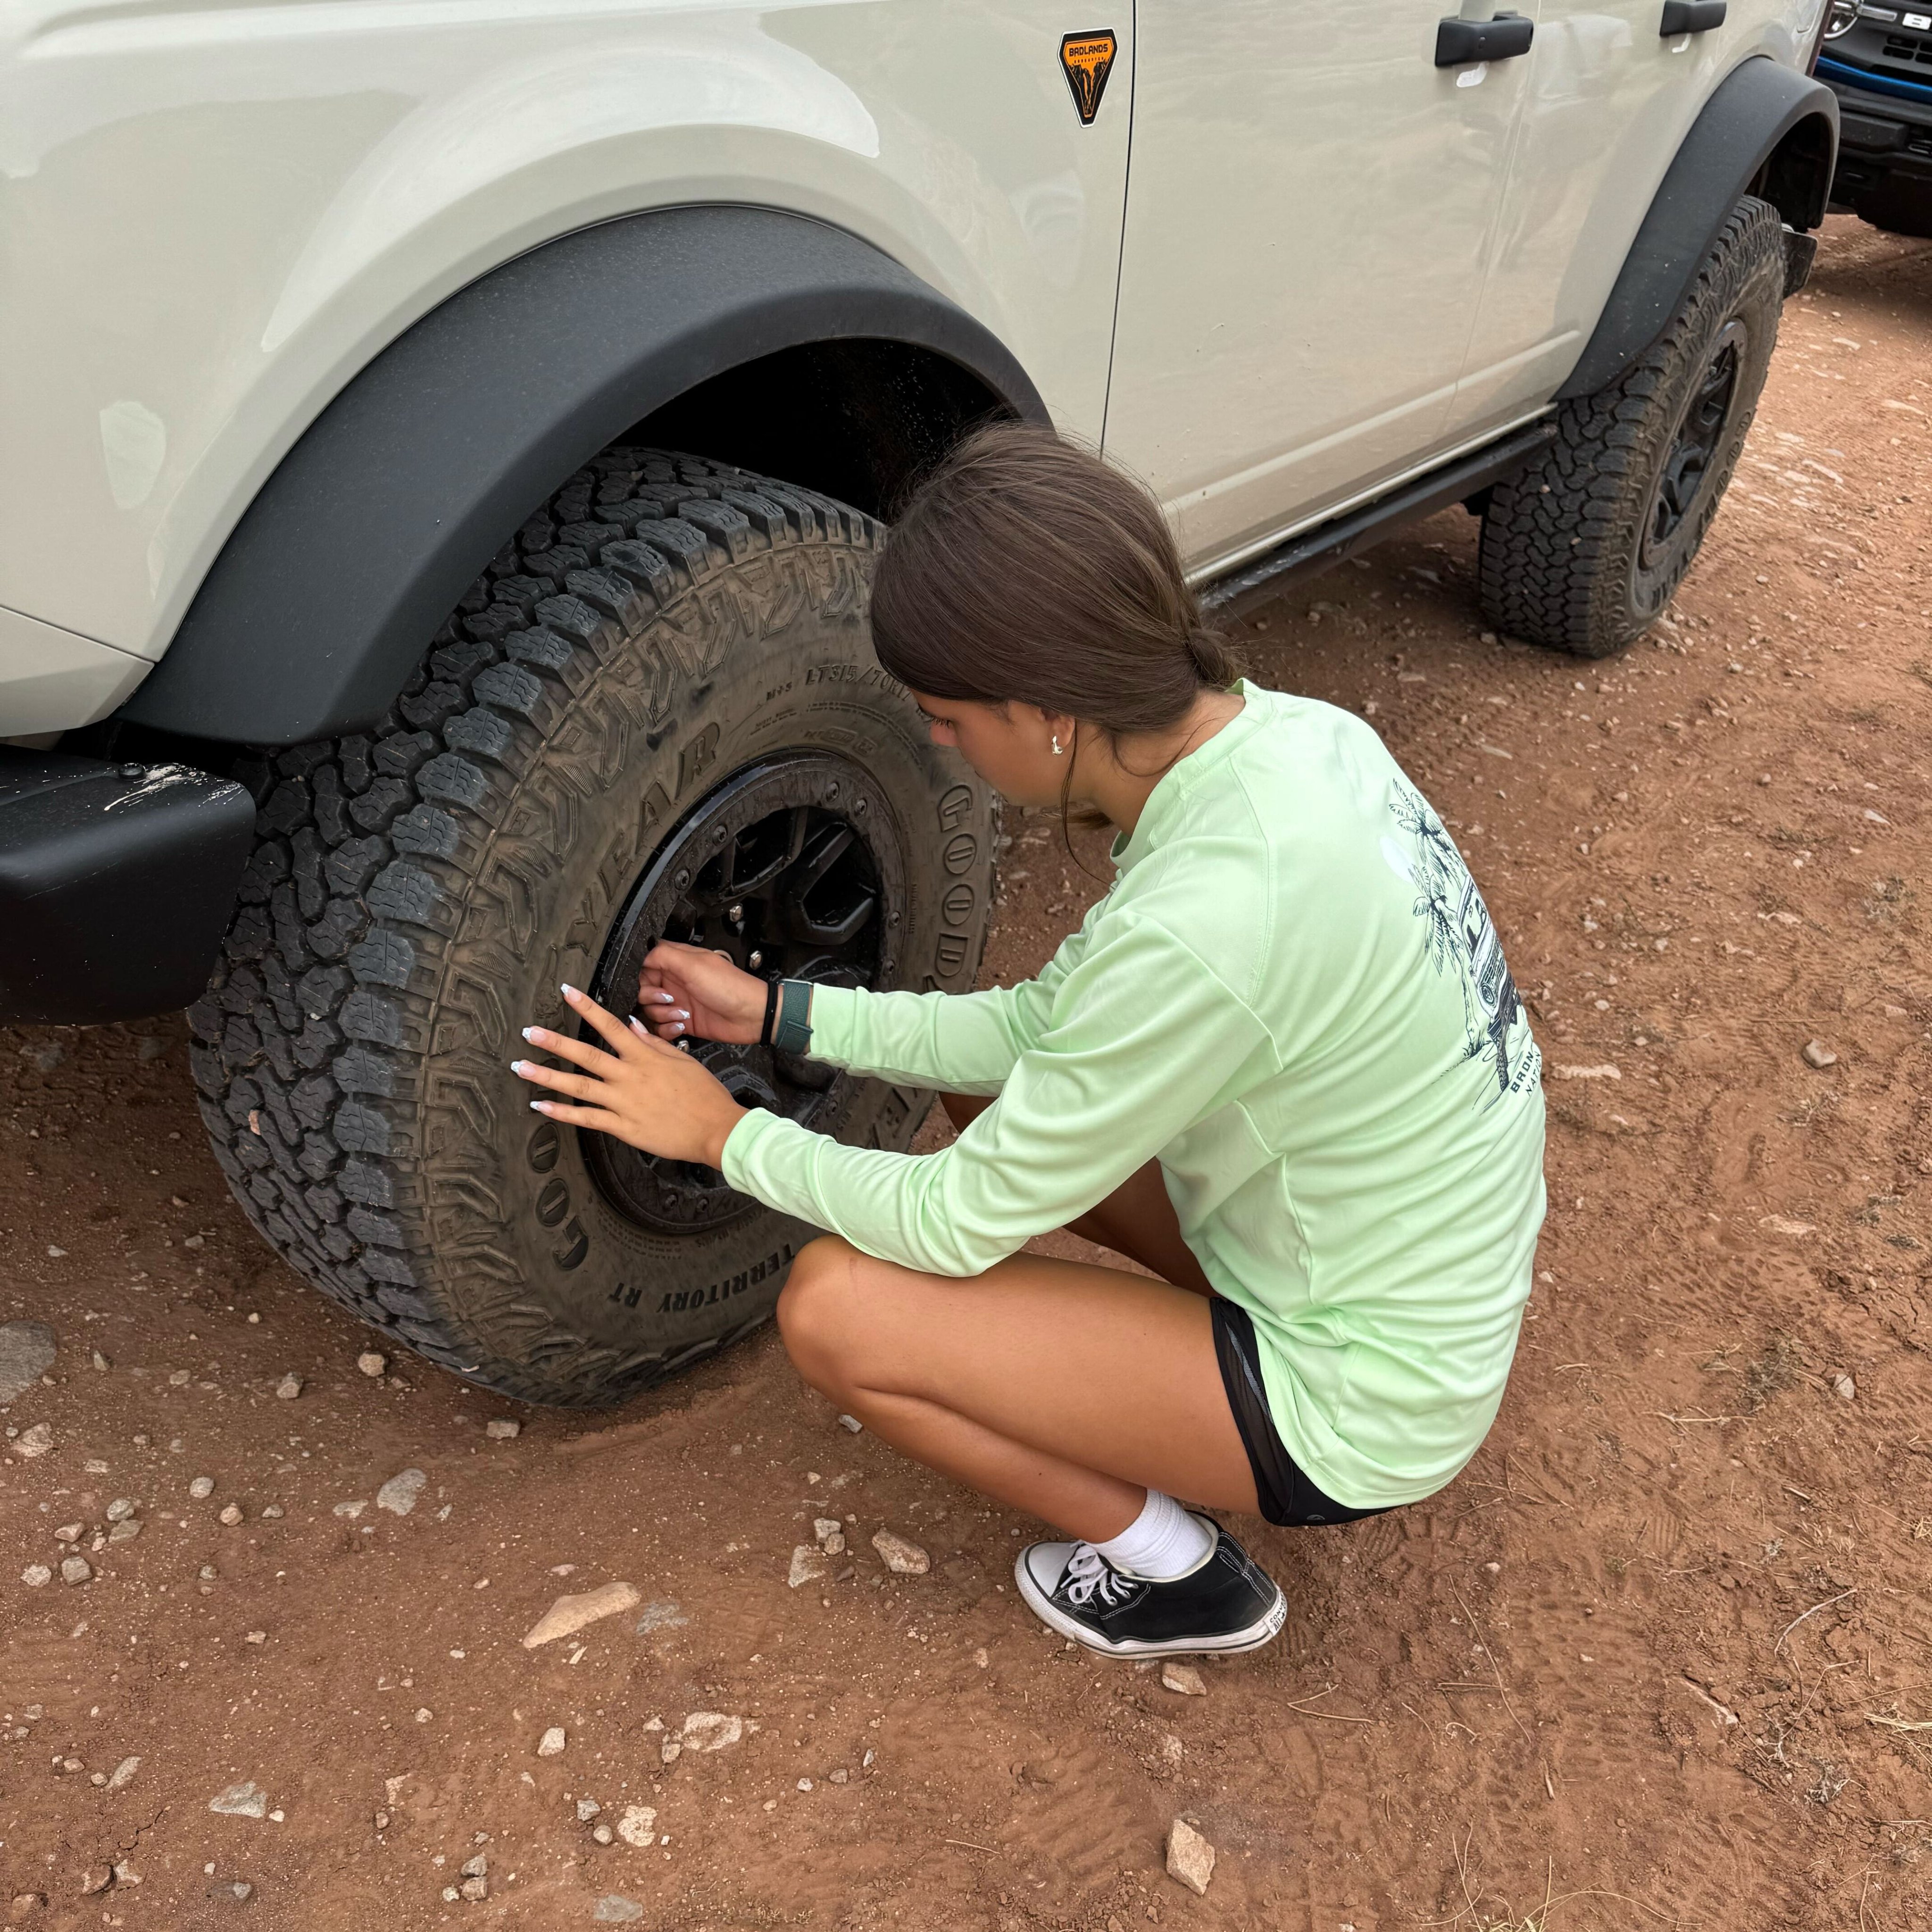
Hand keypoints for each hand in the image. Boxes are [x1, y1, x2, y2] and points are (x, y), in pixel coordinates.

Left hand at [512, 984, 747, 1166]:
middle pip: (585, 1054)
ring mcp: (623, 1103)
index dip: (586, 1007)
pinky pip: (586, 1119)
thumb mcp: (682, 1060)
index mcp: (645, 1057)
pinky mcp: (622, 1127)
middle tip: (528, 1032)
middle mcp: (629, 1077)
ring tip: (521, 1066)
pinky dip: (561, 1113)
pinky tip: (540, 1105)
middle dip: (554, 1041)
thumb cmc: (704, 1095)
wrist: (716, 1129)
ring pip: (578, 1086)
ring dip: (547, 1075)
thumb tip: (630, 1024)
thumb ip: (652, 1042)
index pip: (610, 1025)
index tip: (566, 992)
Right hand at [637, 940, 768, 1044]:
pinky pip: (662, 1028)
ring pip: (651, 1010)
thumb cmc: (730, 987)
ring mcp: (679, 1003)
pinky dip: (668, 1029)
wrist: (751, 1016)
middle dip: (651, 997)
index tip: (652, 981)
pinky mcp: (683, 1022)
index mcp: (679, 963)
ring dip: (662, 1014)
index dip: (644, 974)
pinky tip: (682, 1025)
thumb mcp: (695, 964)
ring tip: (682, 1013)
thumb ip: (665, 955)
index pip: (647, 964)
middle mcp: (677, 982)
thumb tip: (644, 954)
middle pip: (644, 989)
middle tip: (669, 998)